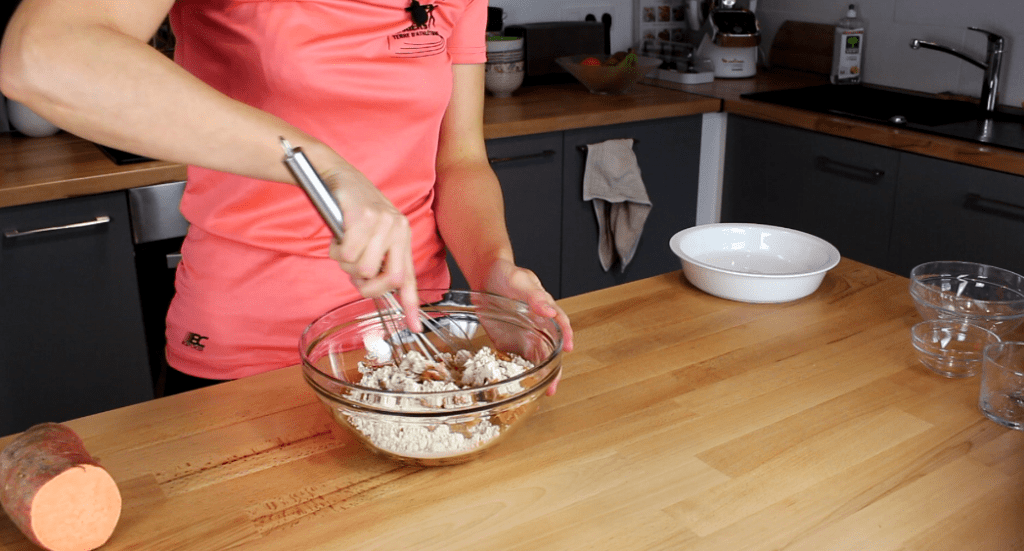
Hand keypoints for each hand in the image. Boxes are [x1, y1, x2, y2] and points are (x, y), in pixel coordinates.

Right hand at [322, 164, 420, 330]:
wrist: (337, 176)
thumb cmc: (352, 209)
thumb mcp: (372, 235)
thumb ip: (377, 260)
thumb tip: (371, 288)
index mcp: (402, 237)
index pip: (409, 276)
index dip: (412, 305)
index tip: (414, 327)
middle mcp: (398, 229)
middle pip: (388, 278)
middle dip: (366, 284)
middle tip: (353, 270)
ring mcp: (383, 223)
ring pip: (363, 268)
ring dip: (346, 263)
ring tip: (343, 244)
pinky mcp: (363, 218)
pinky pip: (348, 253)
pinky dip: (336, 249)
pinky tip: (337, 234)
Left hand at [483, 258, 573, 395]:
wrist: (485, 277)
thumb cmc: (507, 274)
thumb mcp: (521, 281)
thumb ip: (535, 296)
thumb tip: (549, 311)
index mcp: (544, 310)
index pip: (561, 325)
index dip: (567, 336)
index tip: (568, 348)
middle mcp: (537, 326)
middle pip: (549, 350)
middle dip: (553, 369)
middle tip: (552, 385)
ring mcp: (522, 336)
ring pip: (534, 358)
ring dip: (537, 374)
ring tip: (538, 390)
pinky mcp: (506, 342)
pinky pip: (513, 359)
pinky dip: (515, 371)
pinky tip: (515, 383)